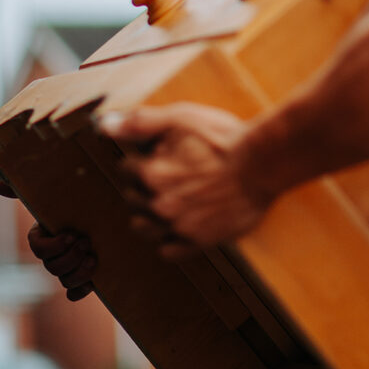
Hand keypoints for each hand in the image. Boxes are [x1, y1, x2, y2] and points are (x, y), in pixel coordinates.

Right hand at [0, 178, 95, 300]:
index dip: (53, 246)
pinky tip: (92, 282)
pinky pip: (73, 293)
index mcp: (44, 236)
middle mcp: (53, 255)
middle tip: (86, 242)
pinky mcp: (82, 279)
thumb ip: (25, 190)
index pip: (38, 248)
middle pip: (51, 267)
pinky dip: (81, 290)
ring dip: (78, 273)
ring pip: (63, 281)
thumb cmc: (76, 203)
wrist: (108, 216)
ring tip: (93, 258)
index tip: (71, 235)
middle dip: (69, 257)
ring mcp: (67, 268)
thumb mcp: (55, 195)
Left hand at [100, 103, 271, 258]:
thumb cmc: (224, 138)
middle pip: (132, 199)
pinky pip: (168, 251)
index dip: (140, 159)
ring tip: (168, 201)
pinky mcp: (198, 241)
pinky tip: (180, 224)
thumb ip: (140, 123)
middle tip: (166, 176)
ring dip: (150, 215)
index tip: (155, 155)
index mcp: (150, 174)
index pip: (126, 169)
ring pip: (143, 228)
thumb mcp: (181, 118)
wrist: (264, 163)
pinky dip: (169, 240)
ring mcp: (178, 226)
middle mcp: (158, 204)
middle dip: (143, 187)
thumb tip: (104, 125)